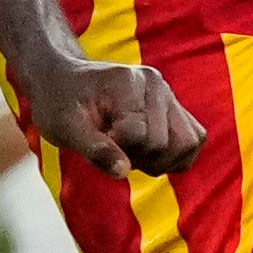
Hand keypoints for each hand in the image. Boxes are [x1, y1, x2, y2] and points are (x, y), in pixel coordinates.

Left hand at [18, 49, 203, 177]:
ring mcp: (168, 95)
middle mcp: (155, 85)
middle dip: (141, 157)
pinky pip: (193, 139)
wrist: (62, 81)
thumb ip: (94, 149)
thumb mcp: (64, 127)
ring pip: (189, 142)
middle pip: (169, 143)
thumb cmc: (59, 102)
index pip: (144, 137)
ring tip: (132, 152)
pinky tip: (146, 152)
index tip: (98, 139)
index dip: (120, 151)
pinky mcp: (174, 107)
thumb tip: (123, 171)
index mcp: (128, 84)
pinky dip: (175, 156)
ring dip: (162, 160)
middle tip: (112, 147)